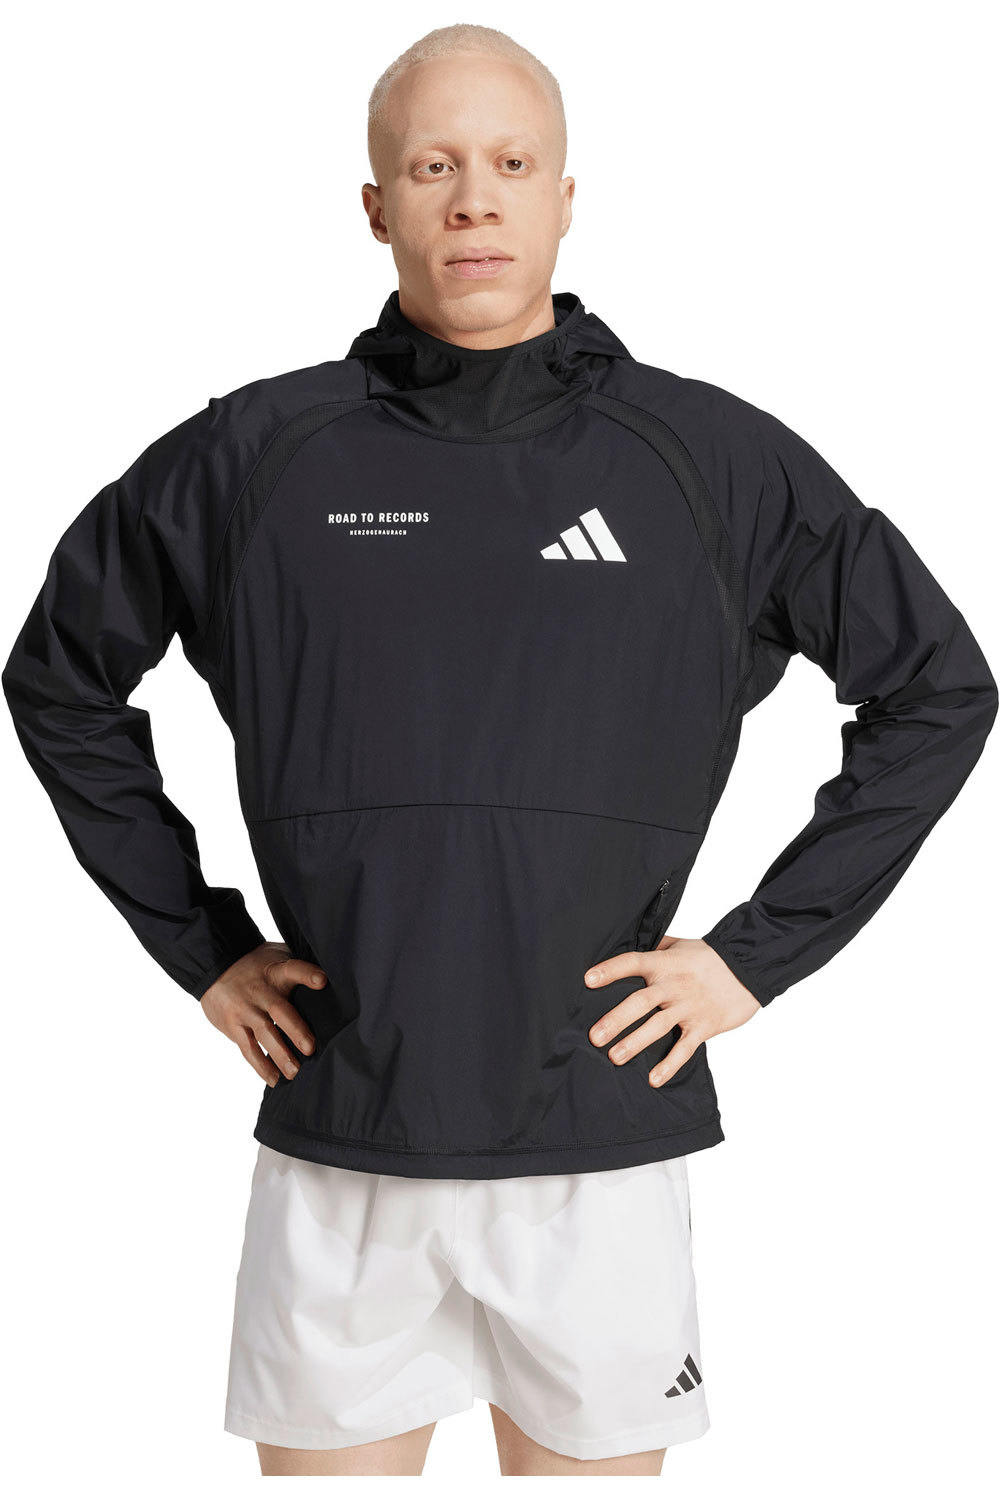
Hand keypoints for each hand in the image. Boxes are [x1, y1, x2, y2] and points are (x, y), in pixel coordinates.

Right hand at [199, 941, 326, 1086]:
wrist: (215, 966)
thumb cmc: (257, 965)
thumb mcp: (276, 956)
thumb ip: (299, 967)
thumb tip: (333, 978)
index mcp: (275, 971)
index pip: (293, 969)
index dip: (307, 974)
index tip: (323, 981)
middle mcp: (260, 990)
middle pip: (278, 1009)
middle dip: (294, 1029)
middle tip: (310, 1048)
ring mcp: (246, 1009)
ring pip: (264, 1033)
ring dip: (279, 1054)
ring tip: (294, 1073)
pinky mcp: (234, 1025)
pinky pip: (248, 1048)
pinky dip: (261, 1065)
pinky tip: (275, 1079)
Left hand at [585, 935, 760, 1086]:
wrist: (750, 967)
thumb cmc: (710, 956)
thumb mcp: (680, 945)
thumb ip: (655, 948)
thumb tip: (628, 945)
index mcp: (665, 963)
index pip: (633, 962)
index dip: (610, 970)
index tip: (588, 980)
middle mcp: (674, 985)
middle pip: (640, 1002)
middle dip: (616, 1020)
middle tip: (594, 1036)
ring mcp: (689, 1007)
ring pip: (658, 1026)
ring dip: (635, 1043)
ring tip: (614, 1058)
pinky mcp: (704, 1026)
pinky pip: (685, 1048)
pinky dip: (670, 1064)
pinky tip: (653, 1079)